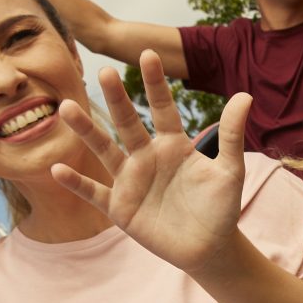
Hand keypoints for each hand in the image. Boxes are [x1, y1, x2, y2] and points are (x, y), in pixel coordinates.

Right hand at [51, 54, 250, 273]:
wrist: (210, 248)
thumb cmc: (221, 208)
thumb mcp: (229, 171)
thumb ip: (232, 135)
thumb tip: (245, 95)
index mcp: (173, 145)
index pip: (162, 108)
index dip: (155, 83)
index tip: (149, 54)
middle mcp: (147, 157)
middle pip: (128, 123)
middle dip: (117, 99)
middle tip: (105, 71)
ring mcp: (131, 181)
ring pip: (104, 150)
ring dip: (86, 131)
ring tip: (67, 108)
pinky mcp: (120, 207)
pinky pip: (94, 192)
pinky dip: (77, 182)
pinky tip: (57, 169)